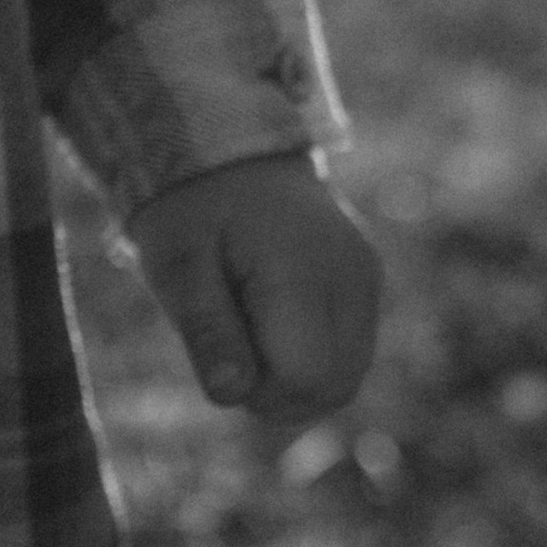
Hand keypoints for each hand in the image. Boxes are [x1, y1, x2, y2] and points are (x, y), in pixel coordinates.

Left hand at [125, 154, 381, 442]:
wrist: (226, 150)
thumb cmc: (193, 210)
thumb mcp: (178, 265)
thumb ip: (207, 330)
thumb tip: (232, 395)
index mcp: (304, 270)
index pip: (305, 379)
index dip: (257, 389)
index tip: (219, 351)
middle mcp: (354, 277)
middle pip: (335, 389)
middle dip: (277, 392)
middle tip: (228, 343)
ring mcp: (368, 280)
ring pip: (346, 379)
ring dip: (294, 378)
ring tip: (247, 325)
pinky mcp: (367, 283)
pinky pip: (349, 353)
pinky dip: (311, 358)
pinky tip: (270, 319)